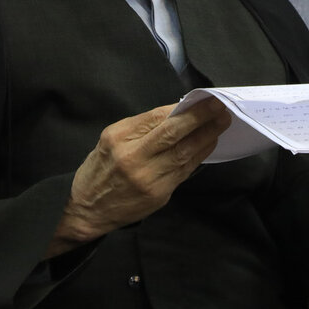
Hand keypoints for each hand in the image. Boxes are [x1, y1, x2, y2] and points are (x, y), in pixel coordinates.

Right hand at [46, 99, 230, 256]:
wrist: (87, 210)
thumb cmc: (99, 170)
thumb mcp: (109, 140)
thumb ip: (139, 128)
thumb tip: (174, 113)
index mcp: (118, 139)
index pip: (156, 118)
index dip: (182, 108)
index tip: (201, 98)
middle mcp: (133, 158)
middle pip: (173, 134)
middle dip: (200, 118)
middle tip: (219, 106)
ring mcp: (148, 178)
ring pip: (184, 153)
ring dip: (206, 136)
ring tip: (221, 122)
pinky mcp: (158, 195)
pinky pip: (184, 171)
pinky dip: (199, 155)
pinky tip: (209, 143)